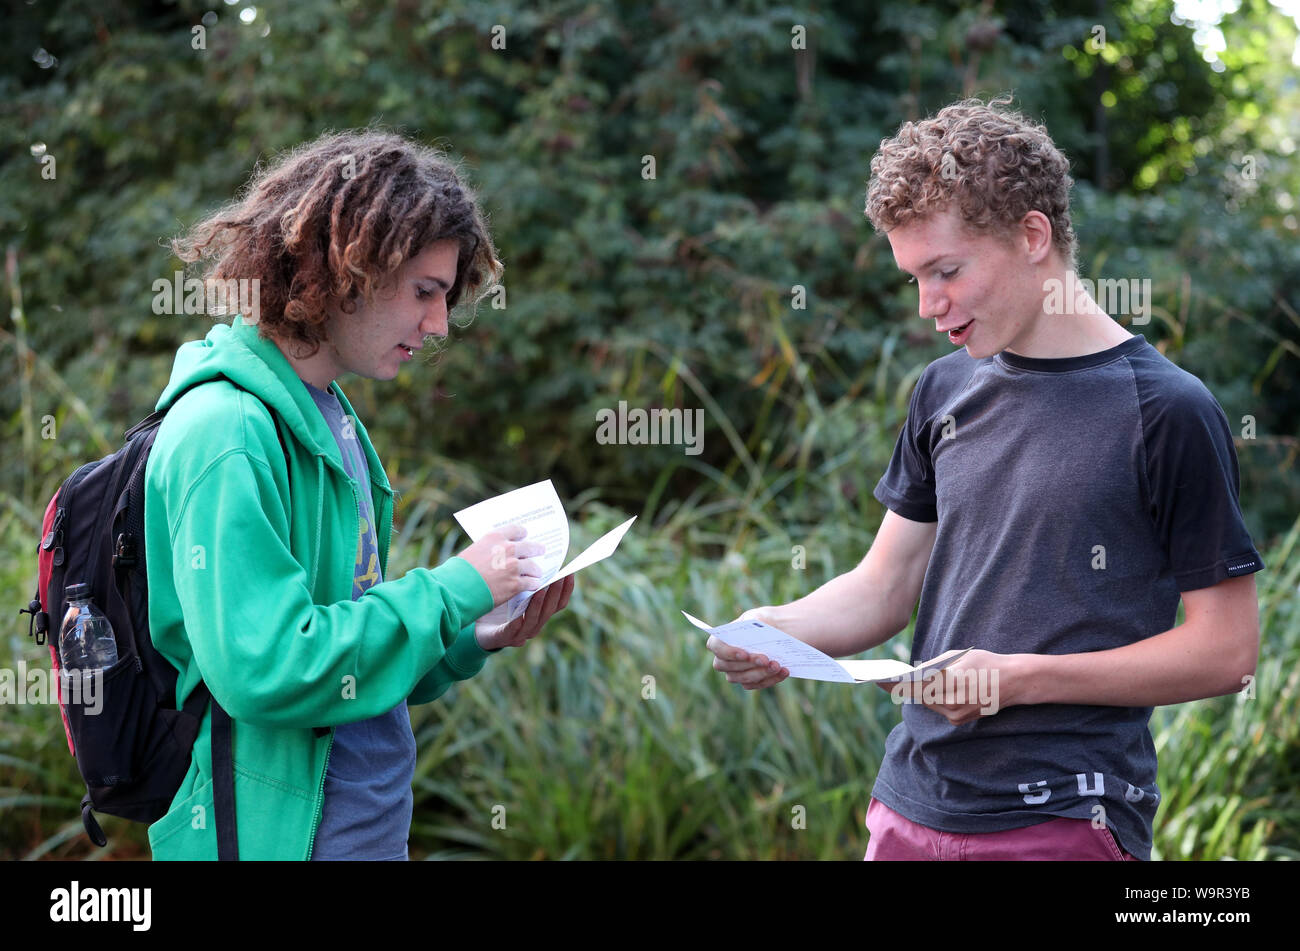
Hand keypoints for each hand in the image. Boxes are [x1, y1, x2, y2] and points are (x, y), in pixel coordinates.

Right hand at [456, 523, 544, 606]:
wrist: (457, 589)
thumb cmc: (460, 571)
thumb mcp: (473, 551)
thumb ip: (489, 549)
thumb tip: (498, 553)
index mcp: (495, 537)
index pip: (516, 530)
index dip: (522, 533)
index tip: (525, 535)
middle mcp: (507, 549)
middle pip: (530, 547)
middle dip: (536, 549)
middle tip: (541, 550)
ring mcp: (513, 567)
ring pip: (533, 567)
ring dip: (535, 571)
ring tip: (536, 573)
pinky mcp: (515, 584)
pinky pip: (532, 583)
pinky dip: (533, 584)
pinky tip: (533, 585)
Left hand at [475, 576, 573, 650]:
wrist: (474, 627)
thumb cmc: (497, 605)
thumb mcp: (513, 590)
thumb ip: (526, 578)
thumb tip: (536, 554)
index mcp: (539, 614)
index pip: (559, 603)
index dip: (566, 589)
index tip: (569, 573)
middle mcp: (534, 625)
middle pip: (550, 610)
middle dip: (555, 593)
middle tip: (558, 577)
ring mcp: (520, 634)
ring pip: (534, 620)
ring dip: (539, 605)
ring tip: (540, 589)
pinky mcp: (504, 638)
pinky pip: (513, 630)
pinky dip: (518, 621)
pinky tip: (519, 613)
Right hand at [706, 605, 789, 689]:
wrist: (780, 632)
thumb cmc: (764, 622)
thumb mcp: (759, 616)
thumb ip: (754, 621)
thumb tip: (753, 632)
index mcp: (722, 639)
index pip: (715, 647)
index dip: (728, 652)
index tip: (744, 654)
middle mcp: (724, 659)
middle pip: (728, 667)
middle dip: (749, 664)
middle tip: (766, 660)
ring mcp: (735, 672)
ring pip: (743, 678)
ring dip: (761, 673)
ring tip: (778, 665)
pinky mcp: (750, 681)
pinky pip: (758, 684)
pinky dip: (772, 679)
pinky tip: (784, 671)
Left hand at [877, 649, 1020, 724]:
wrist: (1013, 682)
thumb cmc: (984, 663)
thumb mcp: (958, 656)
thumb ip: (934, 665)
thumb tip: (913, 672)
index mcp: (951, 682)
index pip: (915, 685)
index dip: (896, 684)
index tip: (880, 680)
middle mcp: (952, 701)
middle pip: (918, 696)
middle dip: (902, 689)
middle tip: (884, 682)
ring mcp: (956, 714)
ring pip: (927, 704)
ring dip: (916, 694)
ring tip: (896, 685)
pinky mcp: (959, 720)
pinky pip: (938, 709)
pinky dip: (931, 700)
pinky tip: (920, 692)